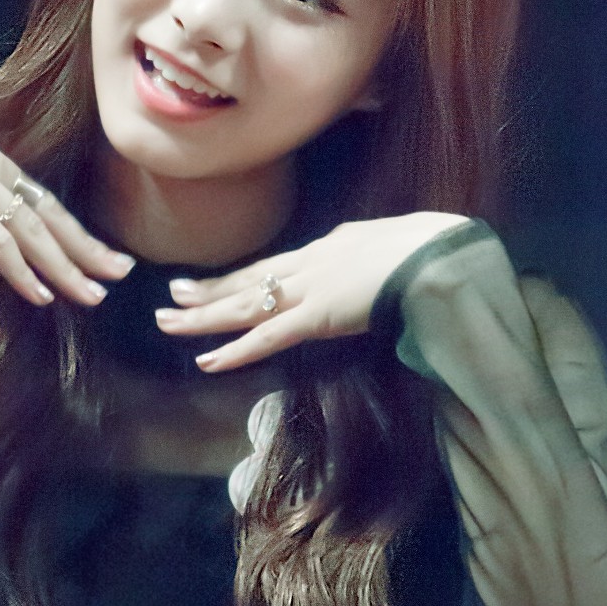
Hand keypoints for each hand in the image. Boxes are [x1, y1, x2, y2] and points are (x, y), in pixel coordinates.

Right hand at [0, 86, 134, 305]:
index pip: (41, 200)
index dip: (71, 229)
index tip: (98, 252)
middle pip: (51, 215)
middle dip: (87, 247)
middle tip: (121, 272)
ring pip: (34, 233)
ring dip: (66, 268)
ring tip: (93, 294)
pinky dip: (22, 271)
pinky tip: (42, 294)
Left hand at [154, 213, 468, 371]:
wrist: (439, 253)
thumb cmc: (431, 248)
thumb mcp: (395, 244)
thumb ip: (374, 256)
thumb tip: (370, 263)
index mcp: (330, 246)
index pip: (274, 265)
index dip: (242, 276)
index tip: (215, 280)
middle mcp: (309, 264)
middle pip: (248, 280)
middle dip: (209, 290)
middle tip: (172, 294)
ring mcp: (310, 291)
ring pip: (245, 307)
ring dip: (204, 317)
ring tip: (167, 320)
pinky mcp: (316, 317)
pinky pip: (267, 338)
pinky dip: (235, 351)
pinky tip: (207, 361)